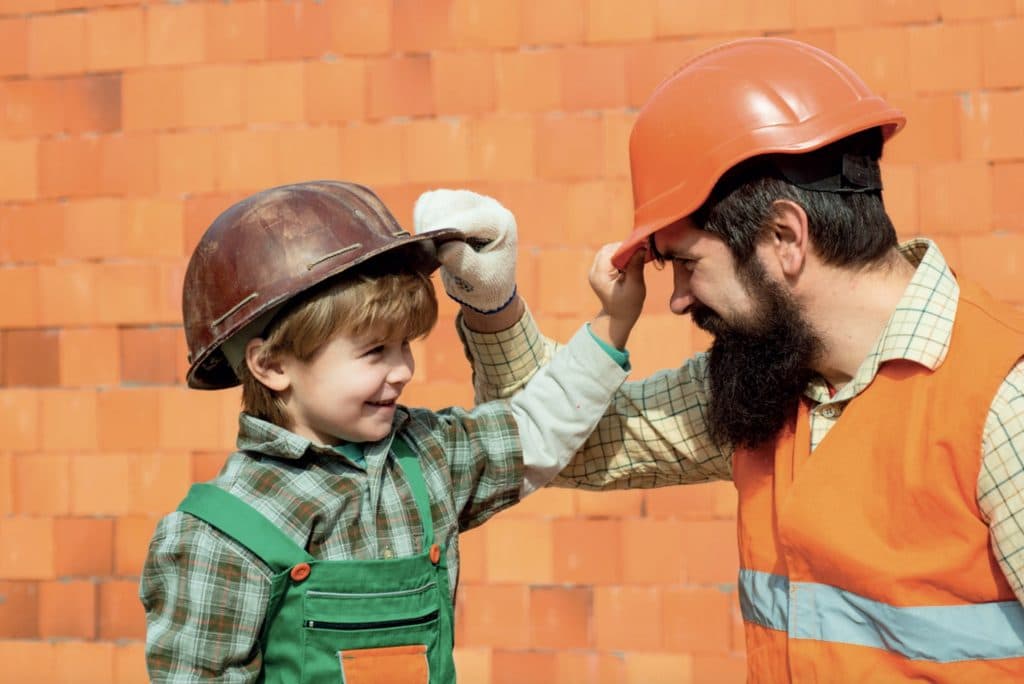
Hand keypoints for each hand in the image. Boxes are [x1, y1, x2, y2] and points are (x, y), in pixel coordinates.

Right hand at [413, 188, 516, 313]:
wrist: (484, 284)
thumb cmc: (486, 283)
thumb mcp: (480, 279)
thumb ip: (465, 264)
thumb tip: (444, 248)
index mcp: (501, 222)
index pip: (473, 218)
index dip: (449, 226)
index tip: (428, 238)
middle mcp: (487, 206)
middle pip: (454, 201)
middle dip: (436, 222)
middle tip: (428, 247)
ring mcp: (469, 201)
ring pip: (439, 199)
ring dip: (427, 219)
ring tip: (429, 244)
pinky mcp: (452, 204)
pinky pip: (429, 202)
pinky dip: (422, 217)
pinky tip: (427, 237)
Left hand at [588, 242, 645, 348]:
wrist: (618, 317)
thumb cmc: (628, 305)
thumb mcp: (635, 287)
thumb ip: (636, 267)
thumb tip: (641, 248)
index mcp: (599, 276)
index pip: (610, 252)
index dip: (625, 247)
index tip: (641, 247)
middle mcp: (594, 271)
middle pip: (607, 249)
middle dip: (624, 248)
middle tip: (639, 251)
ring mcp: (595, 271)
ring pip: (608, 251)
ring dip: (622, 252)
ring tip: (635, 258)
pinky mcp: (600, 271)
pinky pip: (609, 257)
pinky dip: (620, 256)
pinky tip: (630, 262)